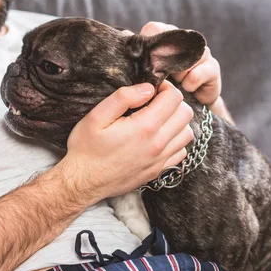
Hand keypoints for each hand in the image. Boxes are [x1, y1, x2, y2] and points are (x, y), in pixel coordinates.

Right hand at [61, 81, 193, 200]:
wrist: (82, 182)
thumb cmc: (86, 148)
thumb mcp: (96, 116)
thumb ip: (124, 97)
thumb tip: (148, 88)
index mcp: (144, 127)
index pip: (174, 98)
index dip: (165, 87)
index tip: (152, 89)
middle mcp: (157, 144)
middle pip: (186, 114)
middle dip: (173, 102)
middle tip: (155, 102)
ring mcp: (160, 160)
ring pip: (187, 133)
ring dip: (177, 121)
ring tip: (158, 119)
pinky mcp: (158, 171)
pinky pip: (181, 152)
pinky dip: (175, 141)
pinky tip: (159, 137)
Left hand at [140, 22, 234, 124]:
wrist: (185, 109)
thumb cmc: (161, 90)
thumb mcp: (146, 75)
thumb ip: (137, 60)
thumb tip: (124, 38)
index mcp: (165, 39)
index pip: (154, 28)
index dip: (148, 42)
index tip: (144, 60)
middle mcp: (184, 42)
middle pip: (174, 38)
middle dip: (165, 59)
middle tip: (160, 73)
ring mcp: (200, 53)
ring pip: (189, 55)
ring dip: (179, 72)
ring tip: (176, 82)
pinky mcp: (212, 68)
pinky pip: (201, 71)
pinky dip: (191, 81)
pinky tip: (188, 88)